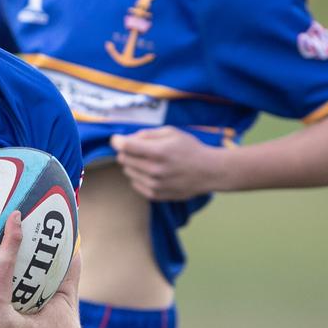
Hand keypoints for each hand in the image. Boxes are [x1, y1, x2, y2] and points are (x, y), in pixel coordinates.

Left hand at [109, 126, 225, 200]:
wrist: (209, 172)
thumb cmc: (190, 148)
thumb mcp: (171, 132)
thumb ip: (147, 134)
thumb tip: (126, 139)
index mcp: (158, 152)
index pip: (125, 146)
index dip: (117, 141)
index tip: (117, 139)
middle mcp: (155, 170)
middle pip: (123, 159)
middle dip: (127, 152)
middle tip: (139, 149)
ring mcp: (155, 185)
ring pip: (127, 171)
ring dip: (133, 164)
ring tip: (150, 161)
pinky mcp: (155, 195)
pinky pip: (134, 184)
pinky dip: (139, 177)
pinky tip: (153, 172)